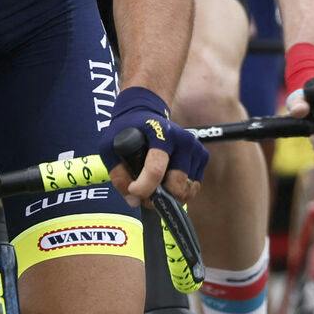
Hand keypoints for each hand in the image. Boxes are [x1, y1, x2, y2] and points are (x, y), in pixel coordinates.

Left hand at [104, 87, 207, 207]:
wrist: (146, 113)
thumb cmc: (128, 131)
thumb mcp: (110, 147)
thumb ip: (118, 174)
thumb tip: (134, 200)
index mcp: (161, 134)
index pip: (155, 169)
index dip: (144, 188)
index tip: (134, 191)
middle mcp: (183, 140)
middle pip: (177, 184)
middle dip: (160, 197)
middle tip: (146, 195)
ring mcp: (195, 148)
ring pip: (187, 189)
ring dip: (171, 196)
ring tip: (156, 187)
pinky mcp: (202, 156)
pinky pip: (194, 186)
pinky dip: (181, 190)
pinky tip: (168, 180)